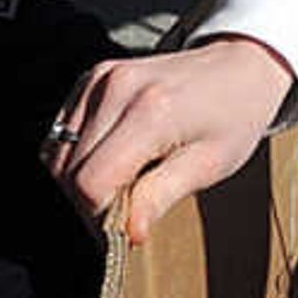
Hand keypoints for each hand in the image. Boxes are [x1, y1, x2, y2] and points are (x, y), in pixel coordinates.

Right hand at [50, 36, 293, 238]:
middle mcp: (116, 89)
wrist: (240, 64)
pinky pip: (63, 132)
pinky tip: (107, 164)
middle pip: (67, 171)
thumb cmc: (232, 117)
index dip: (95, 218)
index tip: (116, 234)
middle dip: (85, 204)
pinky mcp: (92, 77)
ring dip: (76, 182)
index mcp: (149, 113)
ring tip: (117, 190)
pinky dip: (74, 157)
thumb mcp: (210, 165)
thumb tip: (129, 233)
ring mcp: (99, 79)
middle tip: (119, 217)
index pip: (90, 183)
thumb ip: (161, 196)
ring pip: (57, 152)